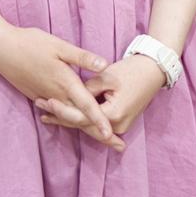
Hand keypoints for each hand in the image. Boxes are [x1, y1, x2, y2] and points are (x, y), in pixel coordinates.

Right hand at [0, 25, 120, 149]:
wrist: (1, 49)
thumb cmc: (31, 44)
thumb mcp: (59, 46)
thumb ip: (82, 58)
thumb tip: (105, 65)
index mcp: (65, 82)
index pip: (86, 106)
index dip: (100, 121)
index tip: (112, 135)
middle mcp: (56, 95)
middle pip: (80, 119)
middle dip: (99, 133)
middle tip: (119, 146)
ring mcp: (45, 98)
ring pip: (68, 119)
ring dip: (86, 129)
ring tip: (103, 138)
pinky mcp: (36, 97)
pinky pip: (56, 114)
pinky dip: (69, 121)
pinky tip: (77, 124)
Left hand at [36, 57, 166, 140]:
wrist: (155, 70)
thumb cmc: (132, 70)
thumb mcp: (107, 76)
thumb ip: (86, 88)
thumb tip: (68, 95)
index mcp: (113, 114)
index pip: (81, 116)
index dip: (62, 109)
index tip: (45, 100)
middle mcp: (117, 125)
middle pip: (83, 124)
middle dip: (61, 117)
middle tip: (40, 109)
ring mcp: (120, 126)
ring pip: (89, 125)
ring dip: (69, 119)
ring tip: (46, 115)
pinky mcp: (121, 122)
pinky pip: (97, 122)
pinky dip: (82, 119)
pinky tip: (65, 118)